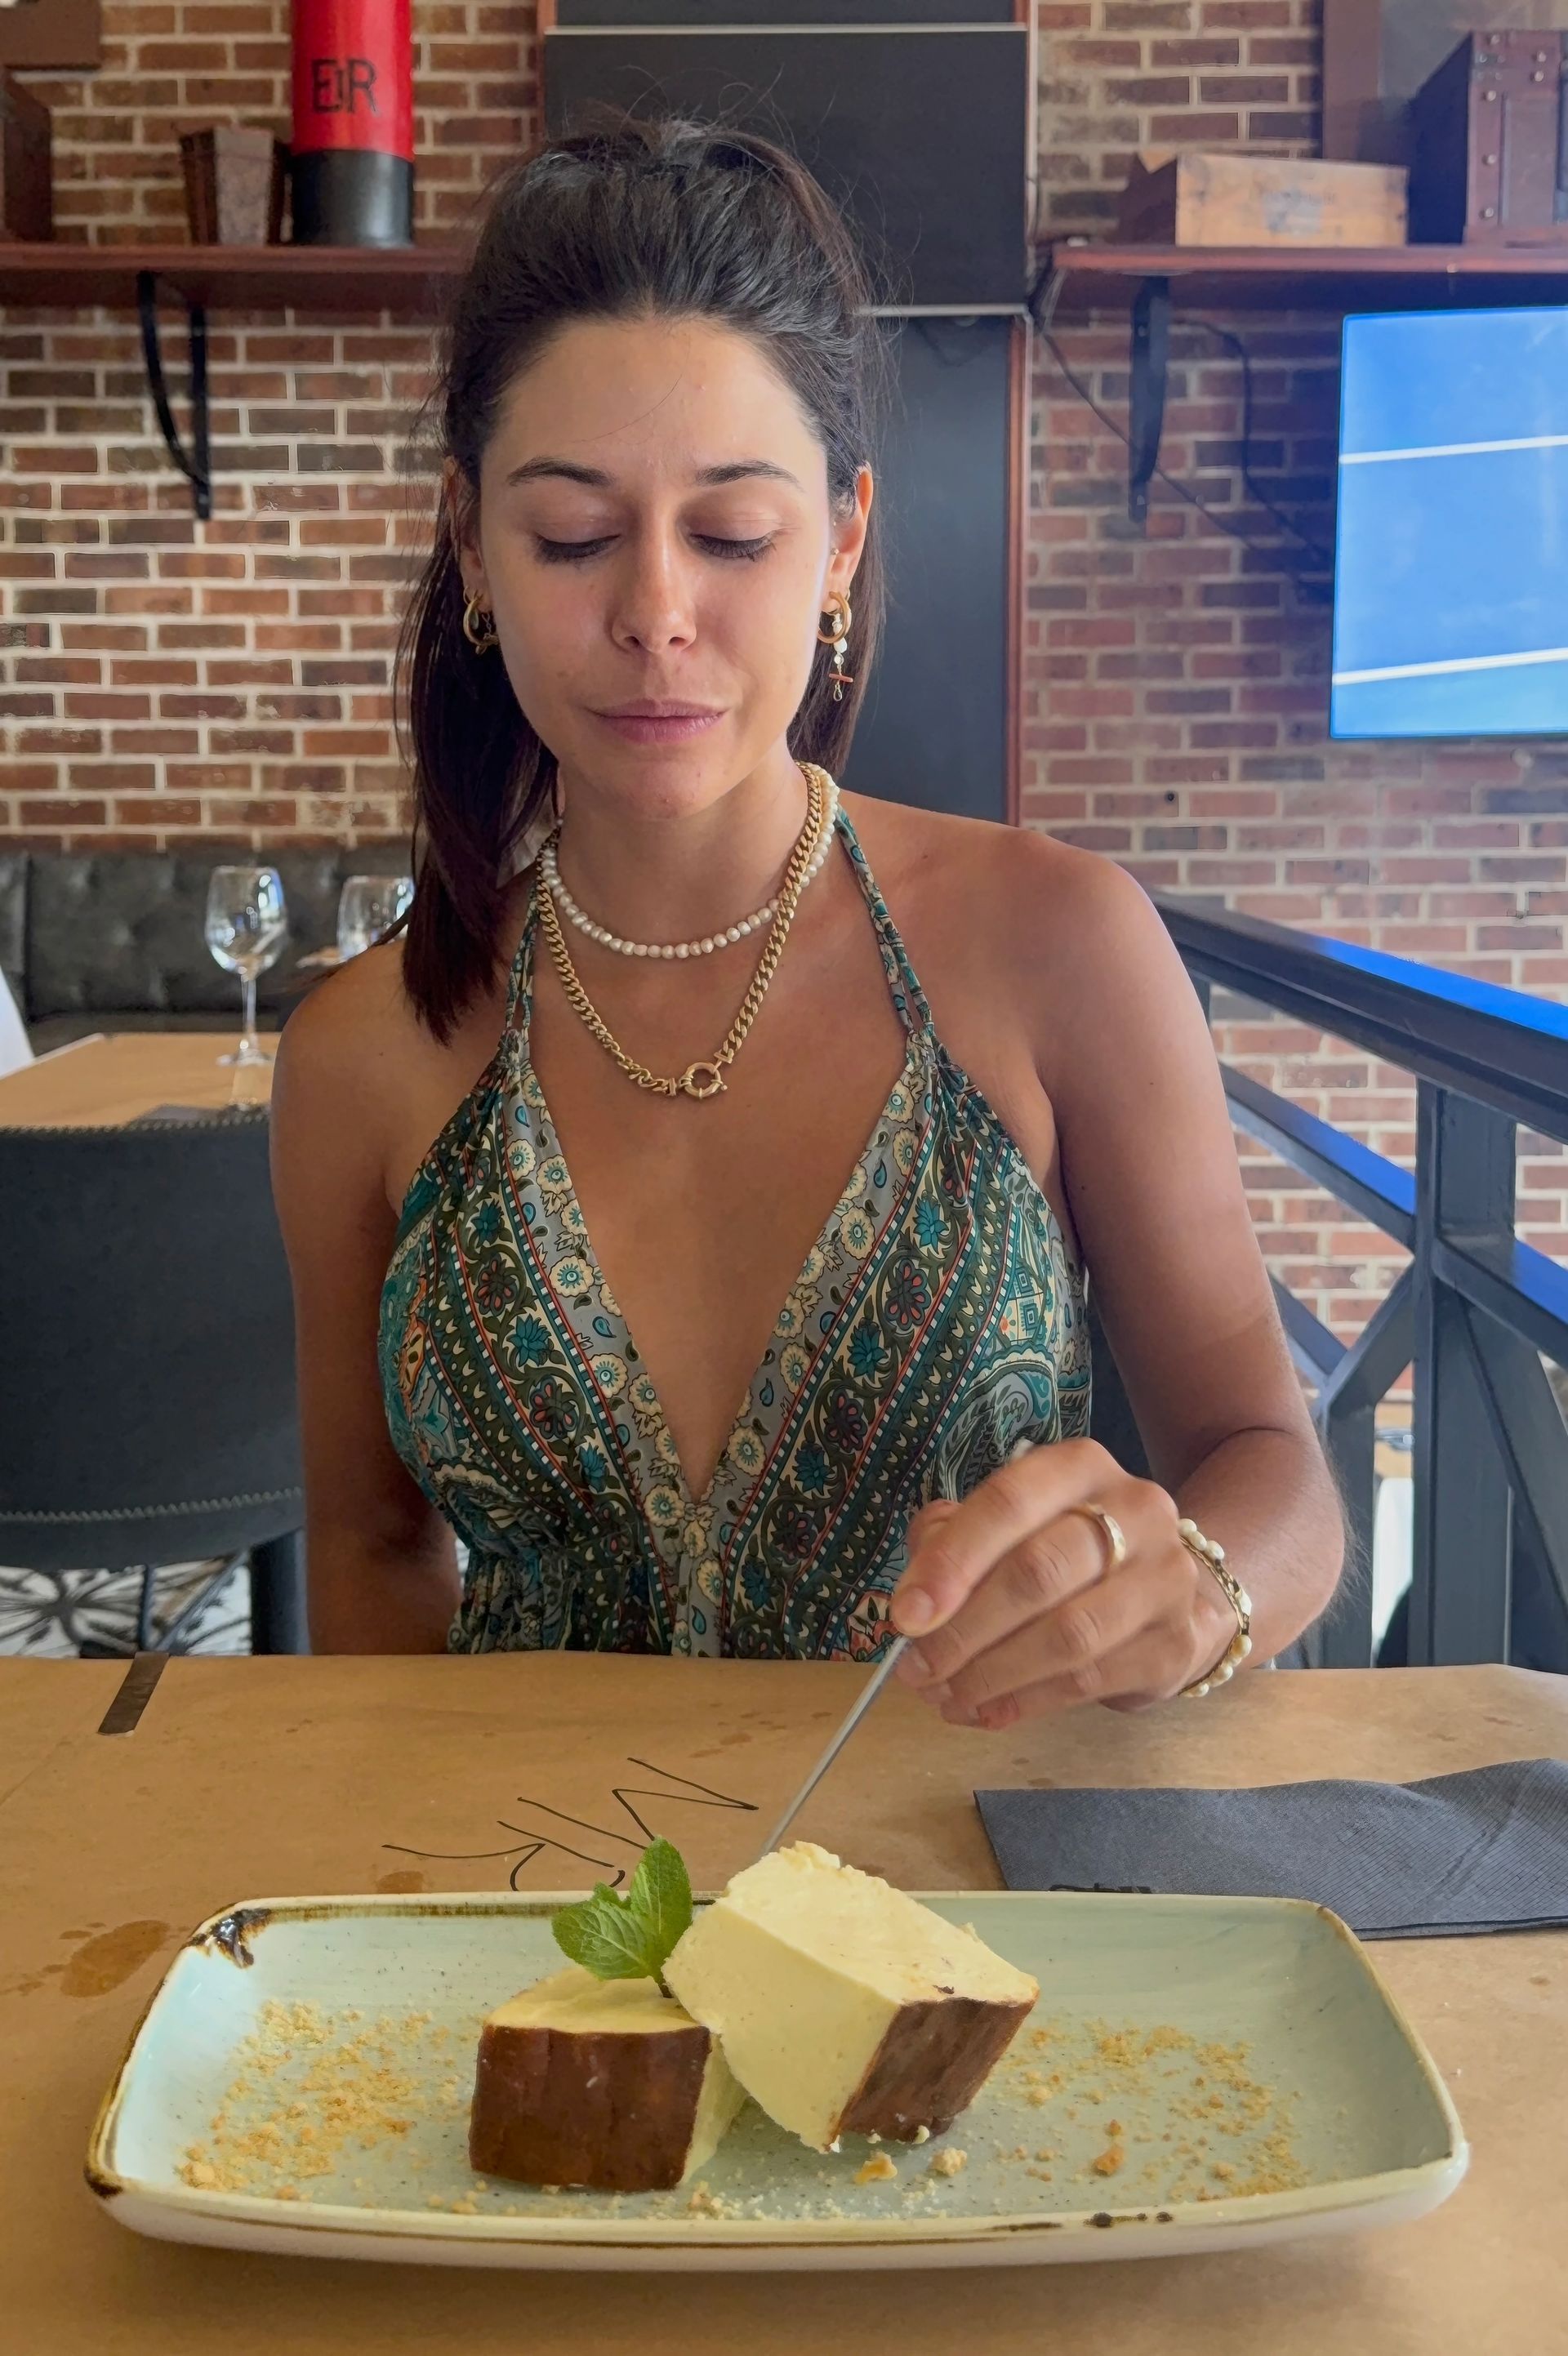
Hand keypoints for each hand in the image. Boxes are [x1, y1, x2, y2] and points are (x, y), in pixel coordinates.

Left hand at [889, 1440, 1235, 1729]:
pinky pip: (1090, 1680)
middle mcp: (1135, 1510)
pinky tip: (988, 1711)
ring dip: (992, 1674)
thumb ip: (952, 1542)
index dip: (951, 1560)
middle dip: (964, 1629)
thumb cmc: (1066, 1551)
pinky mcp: (1174, 1643)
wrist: (1167, 1592)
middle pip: (1037, 1572)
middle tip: (917, 1669)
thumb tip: (914, 1601)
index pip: (1008, 1502)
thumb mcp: (1010, 1525)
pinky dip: (1027, 1702)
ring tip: (946, 1697)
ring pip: (1066, 1635)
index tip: (906, 1614)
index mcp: (1080, 1467)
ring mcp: (1165, 1577)